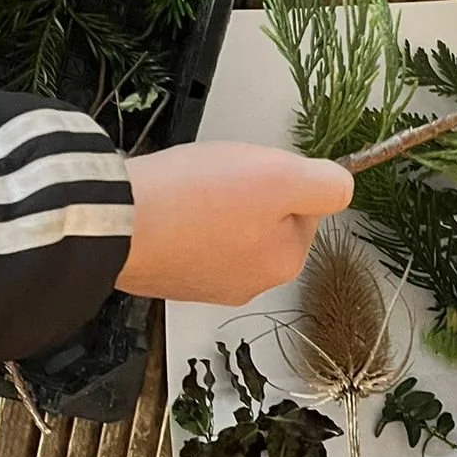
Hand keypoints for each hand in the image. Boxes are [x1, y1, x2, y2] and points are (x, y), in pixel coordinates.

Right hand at [117, 141, 352, 303]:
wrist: (114, 223)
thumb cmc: (196, 198)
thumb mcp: (279, 177)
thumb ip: (325, 184)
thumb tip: (342, 187)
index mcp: (282, 264)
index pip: (303, 206)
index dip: (281, 178)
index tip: (252, 171)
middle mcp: (249, 284)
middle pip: (264, 218)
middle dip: (245, 191)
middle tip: (216, 176)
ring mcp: (205, 284)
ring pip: (225, 226)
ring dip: (211, 202)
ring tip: (186, 189)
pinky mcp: (167, 276)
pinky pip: (188, 236)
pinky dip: (181, 217)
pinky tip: (166, 204)